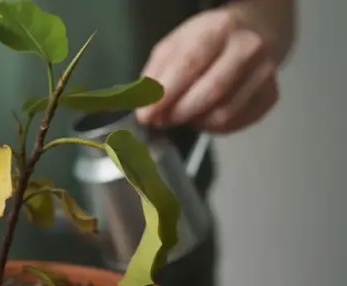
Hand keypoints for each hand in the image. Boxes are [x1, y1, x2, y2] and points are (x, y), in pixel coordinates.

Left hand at [136, 6, 279, 133]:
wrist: (256, 31)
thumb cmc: (209, 39)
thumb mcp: (175, 44)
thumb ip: (156, 75)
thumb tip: (146, 108)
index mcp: (220, 28)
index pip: (189, 65)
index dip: (165, 94)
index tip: (146, 114)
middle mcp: (248, 49)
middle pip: (211, 92)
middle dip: (178, 112)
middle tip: (161, 119)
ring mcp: (264, 73)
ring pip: (223, 114)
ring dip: (194, 121)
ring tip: (183, 113)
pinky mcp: (270, 96)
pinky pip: (235, 123)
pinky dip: (212, 125)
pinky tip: (204, 113)